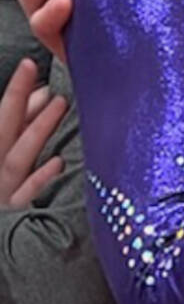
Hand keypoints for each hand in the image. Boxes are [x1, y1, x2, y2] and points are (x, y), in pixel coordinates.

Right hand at [1, 57, 68, 207]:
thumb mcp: (10, 145)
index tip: (30, 64)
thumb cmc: (8, 182)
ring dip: (37, 130)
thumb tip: (45, 94)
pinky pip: (26, 197)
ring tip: (58, 103)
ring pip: (19, 157)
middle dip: (19, 100)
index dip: (16, 90)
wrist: (4, 238)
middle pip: (5, 129)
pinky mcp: (14, 216)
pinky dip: (40, 180)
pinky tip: (58, 162)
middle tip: (38, 73)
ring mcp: (3, 192)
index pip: (4, 116)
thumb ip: (23, 123)